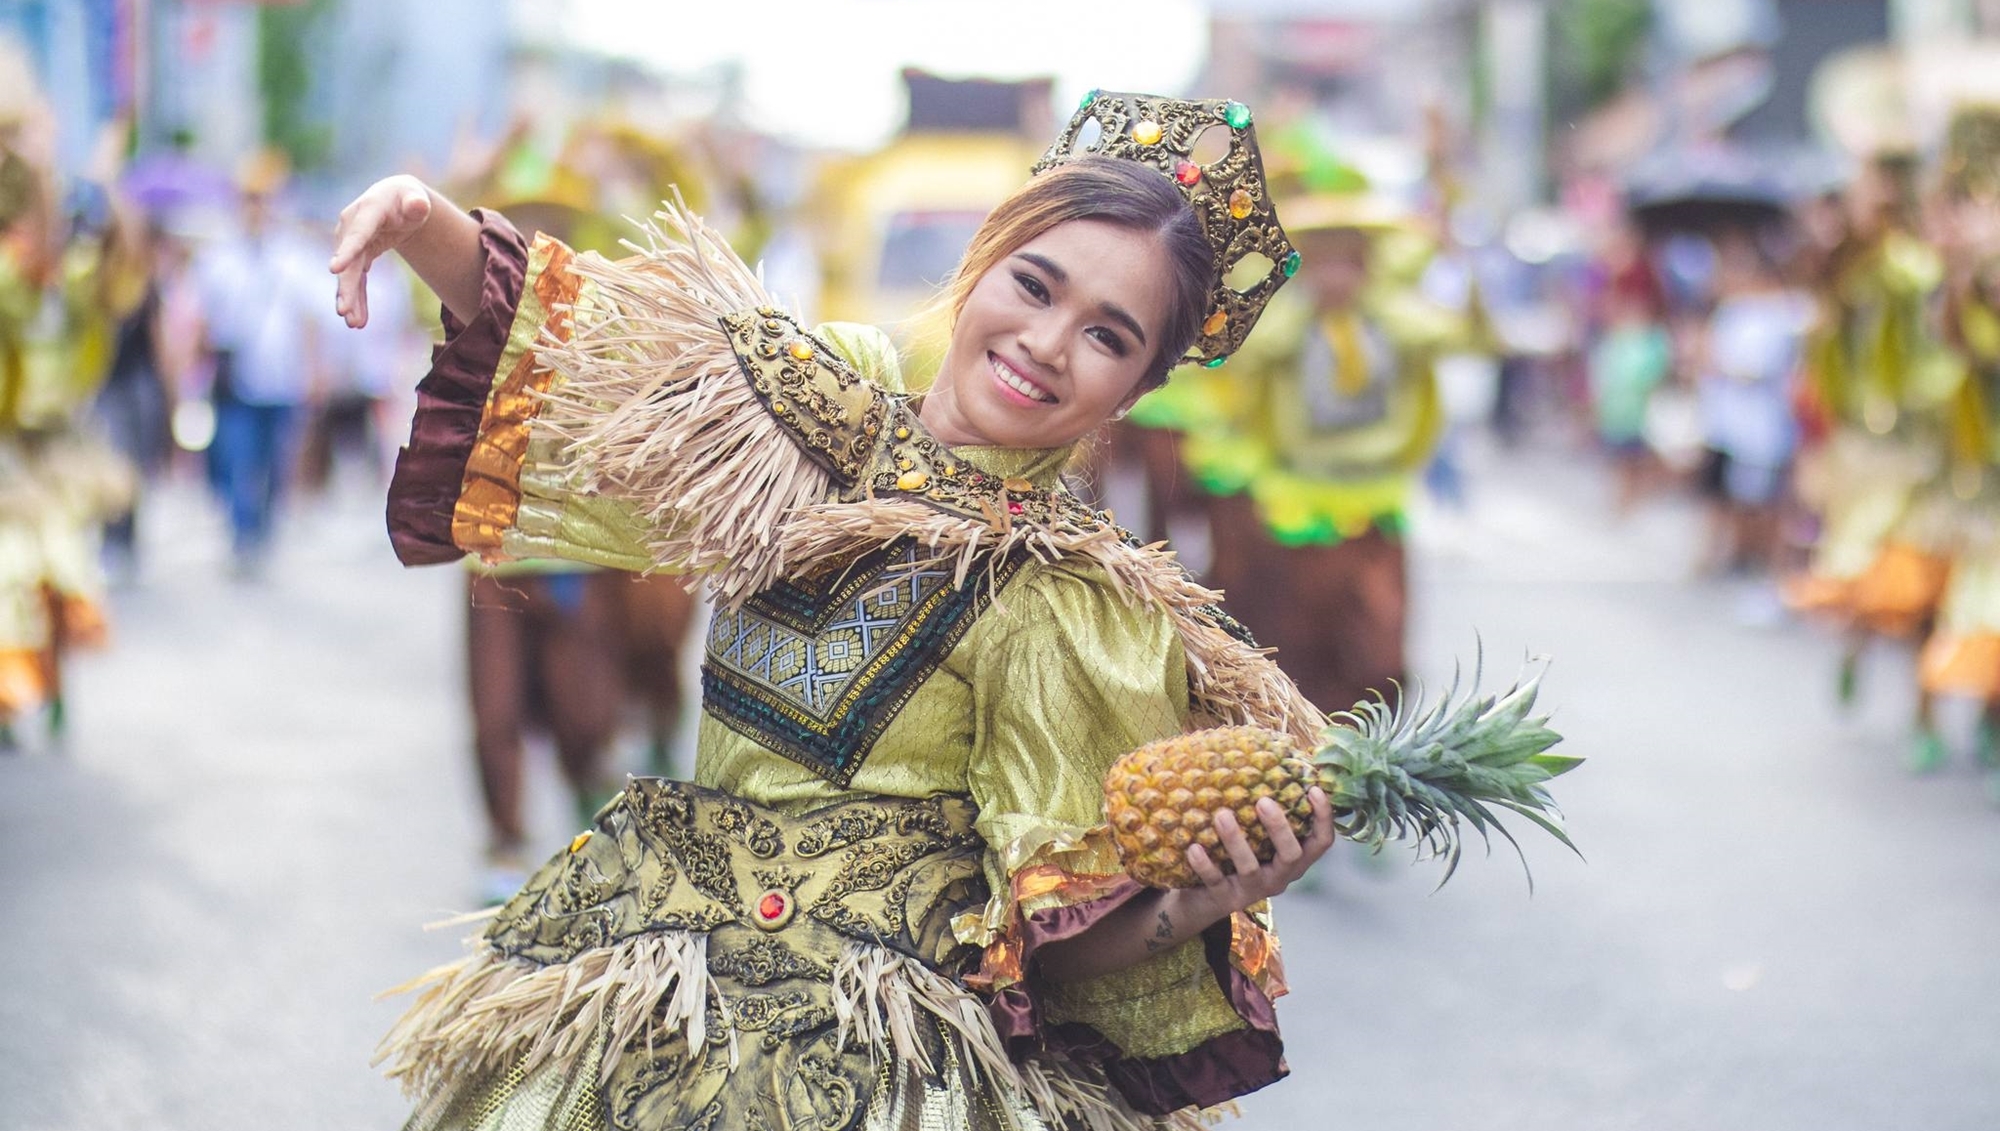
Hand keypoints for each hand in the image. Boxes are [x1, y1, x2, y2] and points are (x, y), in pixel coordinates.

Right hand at [330, 175, 432, 328]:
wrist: (395, 201)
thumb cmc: (407, 199)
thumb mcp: (415, 198)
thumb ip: (416, 203)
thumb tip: (419, 206)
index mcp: (367, 210)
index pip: (358, 234)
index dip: (347, 251)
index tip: (334, 268)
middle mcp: (352, 227)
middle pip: (349, 261)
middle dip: (346, 286)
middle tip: (343, 310)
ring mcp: (351, 243)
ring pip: (350, 275)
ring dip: (350, 299)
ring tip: (353, 323)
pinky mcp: (356, 257)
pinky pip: (356, 280)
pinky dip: (358, 299)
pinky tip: (359, 320)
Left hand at [1185, 787, 1334, 911]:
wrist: (1204, 899)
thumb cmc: (1236, 855)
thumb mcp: (1257, 837)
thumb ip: (1266, 811)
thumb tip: (1270, 756)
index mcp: (1293, 860)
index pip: (1321, 842)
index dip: (1324, 818)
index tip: (1314, 789)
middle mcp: (1278, 877)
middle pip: (1291, 855)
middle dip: (1279, 828)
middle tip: (1264, 800)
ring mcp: (1252, 891)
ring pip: (1250, 868)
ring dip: (1236, 841)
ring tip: (1222, 814)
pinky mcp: (1224, 899)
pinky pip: (1216, 882)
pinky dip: (1205, 865)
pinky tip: (1194, 847)